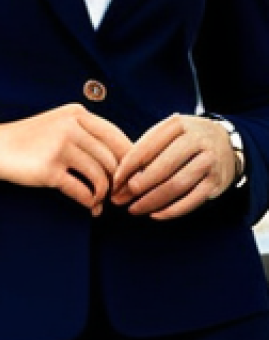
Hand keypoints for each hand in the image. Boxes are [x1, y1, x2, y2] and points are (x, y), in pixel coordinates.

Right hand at [0, 104, 132, 215]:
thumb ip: (89, 134)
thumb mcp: (60, 124)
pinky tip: (90, 207)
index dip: (129, 161)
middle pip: (111, 160)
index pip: (117, 137)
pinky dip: (90, 203)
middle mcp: (70, 127)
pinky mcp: (49, 169)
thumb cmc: (31, 139)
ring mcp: (59, 147)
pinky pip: (83, 191)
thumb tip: (125, 162)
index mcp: (76, 113)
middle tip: (118, 196)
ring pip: (100, 177)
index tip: (130, 177)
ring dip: (104, 195)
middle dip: (119, 182)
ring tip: (101, 202)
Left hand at [110, 114, 235, 220]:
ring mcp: (209, 162)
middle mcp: (196, 141)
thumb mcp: (167, 133)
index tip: (114, 182)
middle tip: (119, 199)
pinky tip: (156, 214)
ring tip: (134, 209)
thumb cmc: (184, 139)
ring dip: (151, 201)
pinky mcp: (217, 182)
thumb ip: (145, 150)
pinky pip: (192, 200)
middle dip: (137, 187)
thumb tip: (120, 180)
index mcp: (177, 124)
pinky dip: (172, 210)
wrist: (226, 142)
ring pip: (176, 186)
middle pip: (162, 169)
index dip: (126, 168)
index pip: (146, 148)